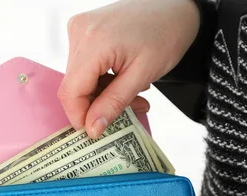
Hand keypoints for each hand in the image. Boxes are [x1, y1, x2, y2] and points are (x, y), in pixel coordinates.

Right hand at [59, 0, 199, 137]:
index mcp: (92, 42)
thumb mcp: (142, 76)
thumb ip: (113, 104)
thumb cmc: (166, 34)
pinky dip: (102, 78)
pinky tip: (123, 80)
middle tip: (128, 113)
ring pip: (80, 78)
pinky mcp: (84, 30)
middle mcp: (79, 32)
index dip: (80, 117)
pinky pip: (85, 65)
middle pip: (75, 85)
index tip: (96, 132)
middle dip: (98, 106)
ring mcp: (80, 28)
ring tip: (133, 96)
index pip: (70, 92)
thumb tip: (92, 129)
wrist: (175, 6)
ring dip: (103, 94)